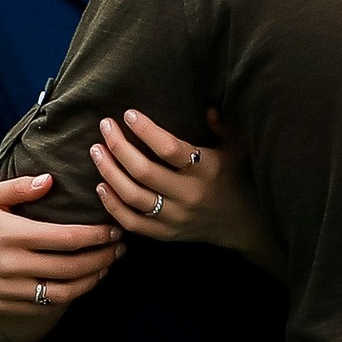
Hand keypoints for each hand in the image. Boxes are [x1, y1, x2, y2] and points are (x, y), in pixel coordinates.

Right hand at [0, 174, 124, 315]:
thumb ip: (18, 187)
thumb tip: (50, 180)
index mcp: (8, 233)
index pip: (64, 238)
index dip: (95, 236)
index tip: (114, 229)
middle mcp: (9, 265)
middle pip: (69, 268)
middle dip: (102, 258)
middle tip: (120, 248)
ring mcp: (6, 289)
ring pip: (61, 293)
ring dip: (90, 281)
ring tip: (106, 267)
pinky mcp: (2, 306)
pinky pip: (43, 306)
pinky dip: (67, 297)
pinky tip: (79, 283)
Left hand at [91, 108, 263, 255]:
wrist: (245, 226)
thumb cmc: (238, 178)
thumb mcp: (237, 149)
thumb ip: (222, 126)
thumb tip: (207, 106)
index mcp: (207, 170)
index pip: (170, 150)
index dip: (147, 131)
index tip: (129, 114)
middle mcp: (189, 196)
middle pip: (144, 172)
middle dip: (118, 147)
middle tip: (105, 126)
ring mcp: (176, 218)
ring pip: (133, 197)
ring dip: (109, 172)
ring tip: (96, 150)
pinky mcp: (166, 234)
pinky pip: (133, 223)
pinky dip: (112, 206)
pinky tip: (100, 185)